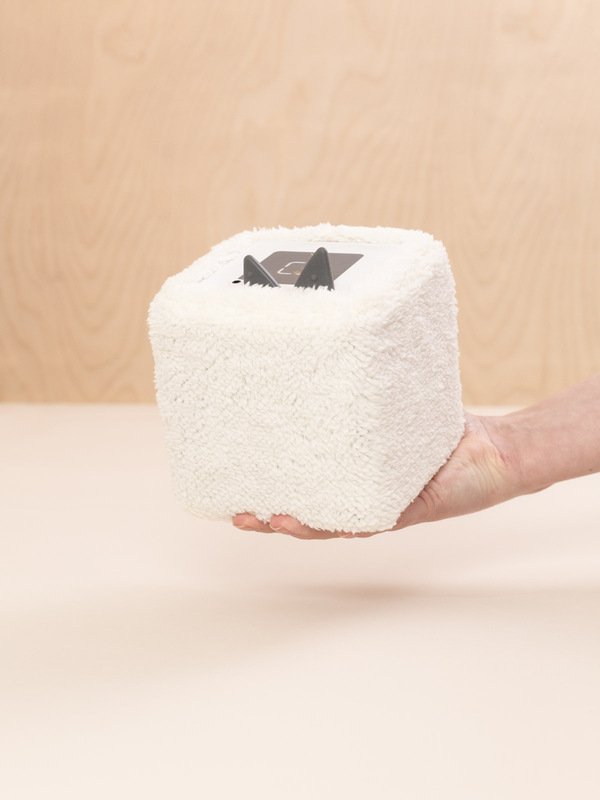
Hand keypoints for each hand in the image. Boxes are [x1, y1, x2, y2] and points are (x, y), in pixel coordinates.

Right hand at [232, 411, 523, 538]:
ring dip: (292, 525)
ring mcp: (380, 508)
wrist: (496, 452)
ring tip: (262, 518)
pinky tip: (310, 520)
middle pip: (305, 512)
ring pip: (326, 526)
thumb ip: (368, 388)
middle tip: (236, 513)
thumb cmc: (443, 428)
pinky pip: (365, 522)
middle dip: (268, 515)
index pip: (305, 484)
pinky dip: (334, 524)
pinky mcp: (403, 513)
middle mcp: (361, 496)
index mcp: (353, 474)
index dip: (270, 486)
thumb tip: (339, 342)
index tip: (236, 478)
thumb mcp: (396, 403)